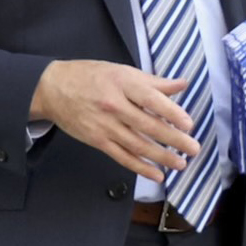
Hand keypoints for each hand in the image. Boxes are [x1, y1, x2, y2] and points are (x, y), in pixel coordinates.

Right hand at [31, 60, 201, 180]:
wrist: (52, 88)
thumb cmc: (90, 76)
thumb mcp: (122, 71)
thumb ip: (153, 81)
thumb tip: (182, 83)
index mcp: (122, 84)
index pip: (151, 100)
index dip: (171, 113)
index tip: (188, 124)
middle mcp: (114, 105)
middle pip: (148, 125)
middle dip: (173, 139)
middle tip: (193, 148)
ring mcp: (104, 125)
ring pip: (137, 145)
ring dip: (161, 157)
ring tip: (180, 163)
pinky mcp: (97, 140)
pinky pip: (122, 156)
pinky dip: (140, 167)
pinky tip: (156, 174)